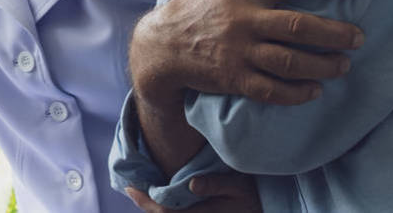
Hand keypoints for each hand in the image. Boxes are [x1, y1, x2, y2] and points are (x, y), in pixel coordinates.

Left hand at [125, 171, 260, 212]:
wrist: (262, 209)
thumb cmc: (251, 195)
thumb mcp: (237, 186)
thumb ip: (215, 184)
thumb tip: (192, 184)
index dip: (146, 202)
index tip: (131, 188)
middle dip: (145, 206)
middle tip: (130, 189)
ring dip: (153, 208)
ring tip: (141, 192)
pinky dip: (164, 209)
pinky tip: (159, 197)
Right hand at [131, 0, 363, 113]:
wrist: (162, 45)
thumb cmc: (200, 7)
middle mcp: (243, 20)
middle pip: (298, 26)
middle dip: (335, 33)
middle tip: (358, 37)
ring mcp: (238, 52)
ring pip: (290, 62)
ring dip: (323, 65)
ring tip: (343, 65)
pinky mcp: (233, 79)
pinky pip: (272, 90)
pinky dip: (297, 93)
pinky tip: (314, 90)